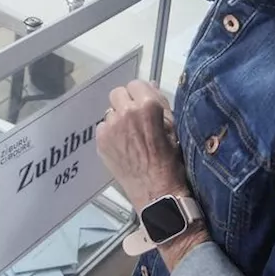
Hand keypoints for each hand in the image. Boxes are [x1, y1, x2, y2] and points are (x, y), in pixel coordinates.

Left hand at [97, 80, 189, 213]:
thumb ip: (160, 104)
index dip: (141, 94)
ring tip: (129, 135)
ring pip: (110, 111)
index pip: (137, 84)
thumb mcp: (173, 128)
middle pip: (118, 93)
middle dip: (126, 102)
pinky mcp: (101, 141)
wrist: (157, 191)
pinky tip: (122, 145)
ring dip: (118, 118)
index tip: (144, 104)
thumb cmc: (171, 161)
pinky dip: (110, 133)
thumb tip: (150, 86)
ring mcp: (111, 127)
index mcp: (147, 106)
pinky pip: (103, 127)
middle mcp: (126, 112)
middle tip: (134, 117)